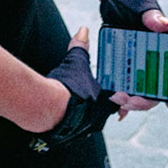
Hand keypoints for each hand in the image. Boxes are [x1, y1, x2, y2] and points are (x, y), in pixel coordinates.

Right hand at [26, 28, 115, 144]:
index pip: (122, 99)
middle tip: (92, 92)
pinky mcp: (71, 137)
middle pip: (106, 110)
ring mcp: (86, 130)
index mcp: (106, 101)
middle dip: (100, 101)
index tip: (116, 91)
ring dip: (87, 112)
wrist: (46, 108)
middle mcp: (99, 119)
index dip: (119, 94)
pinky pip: (77, 128)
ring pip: (92, 121)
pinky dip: (73, 120)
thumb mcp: (75, 63)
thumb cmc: (65, 87)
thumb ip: (80, 47)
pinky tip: (65, 111)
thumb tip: (83, 31)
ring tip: (77, 100)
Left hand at [108, 8, 167, 119]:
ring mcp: (139, 63)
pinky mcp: (124, 65)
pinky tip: (119, 111)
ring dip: (132, 102)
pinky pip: (125, 85)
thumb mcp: (143, 7)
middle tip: (126, 100)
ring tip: (118, 102)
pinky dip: (123, 99)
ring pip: (140, 91)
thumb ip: (153, 16)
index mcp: (167, 48)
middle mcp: (155, 59)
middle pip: (156, 90)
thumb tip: (167, 25)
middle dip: (144, 100)